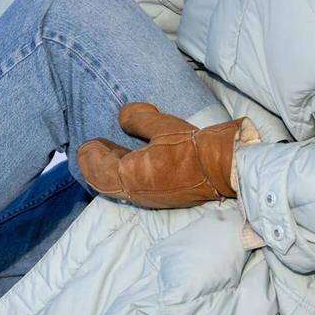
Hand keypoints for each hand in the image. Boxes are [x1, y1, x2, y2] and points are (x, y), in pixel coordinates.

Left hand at [78, 103, 256, 208]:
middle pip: (105, 183)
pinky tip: (133, 164)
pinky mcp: (162, 199)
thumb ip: (137, 119)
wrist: (226, 169)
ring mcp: (149, 198)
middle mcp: (136, 192)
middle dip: (96, 166)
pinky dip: (125, 178)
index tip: (88, 143)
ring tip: (112, 154)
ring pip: (119, 188)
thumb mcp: (163, 125)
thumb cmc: (194, 147)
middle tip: (93, 150)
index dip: (90, 156)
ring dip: (110, 172)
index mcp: (131, 175)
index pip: (99, 169)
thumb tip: (123, 115)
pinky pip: (134, 190)